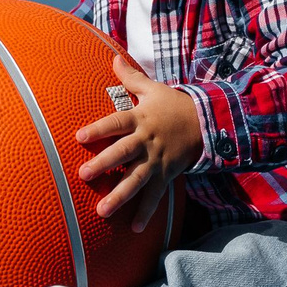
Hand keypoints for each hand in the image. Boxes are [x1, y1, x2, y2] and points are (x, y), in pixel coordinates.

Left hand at [74, 53, 202, 231]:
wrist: (207, 122)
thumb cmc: (173, 104)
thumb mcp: (153, 88)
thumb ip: (130, 77)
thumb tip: (113, 57)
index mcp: (141, 118)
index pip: (116, 122)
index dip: (99, 129)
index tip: (79, 136)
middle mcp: (147, 141)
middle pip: (123, 153)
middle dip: (104, 164)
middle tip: (83, 174)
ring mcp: (157, 160)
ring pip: (136, 180)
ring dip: (119, 196)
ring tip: (101, 211)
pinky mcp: (166, 175)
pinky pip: (155, 196)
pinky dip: (147, 213)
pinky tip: (135, 229)